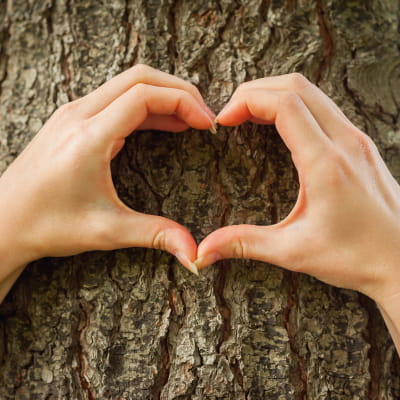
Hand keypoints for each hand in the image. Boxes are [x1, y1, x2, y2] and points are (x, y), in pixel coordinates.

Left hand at [0, 64, 214, 285]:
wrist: (3, 222)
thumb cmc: (47, 225)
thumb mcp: (107, 231)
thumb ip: (156, 235)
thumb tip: (194, 254)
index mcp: (88, 138)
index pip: (145, 96)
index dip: (184, 102)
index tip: (207, 123)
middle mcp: (78, 115)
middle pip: (139, 78)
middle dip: (179, 90)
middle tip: (204, 115)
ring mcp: (73, 114)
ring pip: (127, 84)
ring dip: (163, 95)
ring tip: (190, 119)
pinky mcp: (72, 120)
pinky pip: (115, 98)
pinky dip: (145, 105)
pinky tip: (162, 124)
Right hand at [196, 73, 399, 305]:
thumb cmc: (356, 257)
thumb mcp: (293, 252)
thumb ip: (244, 244)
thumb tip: (204, 252)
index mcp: (325, 164)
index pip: (284, 104)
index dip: (245, 102)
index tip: (223, 121)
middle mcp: (345, 142)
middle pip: (296, 86)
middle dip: (255, 91)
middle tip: (231, 113)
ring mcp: (356, 140)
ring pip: (313, 92)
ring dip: (276, 94)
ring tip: (249, 116)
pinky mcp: (360, 146)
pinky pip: (324, 107)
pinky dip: (295, 105)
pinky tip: (279, 126)